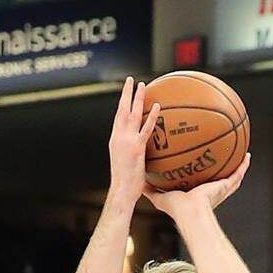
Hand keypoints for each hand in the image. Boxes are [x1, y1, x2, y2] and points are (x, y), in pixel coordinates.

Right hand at [108, 77, 160, 205]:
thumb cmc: (126, 184)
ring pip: (131, 114)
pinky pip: (145, 129)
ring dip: (137, 98)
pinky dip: (151, 116)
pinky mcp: (136, 148)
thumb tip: (143, 153)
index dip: (122, 104)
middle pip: (122, 110)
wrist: (122, 192)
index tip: (125, 93)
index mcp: (115, 140)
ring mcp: (126, 141)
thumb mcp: (127, 165)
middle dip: (126, 94)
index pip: (118, 118)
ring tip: (143, 85)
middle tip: (131, 80)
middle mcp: (118, 137)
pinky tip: (157, 106)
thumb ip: (133, 154)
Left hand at [142, 153, 250, 219]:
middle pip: (218, 176)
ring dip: (237, 164)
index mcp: (197, 193)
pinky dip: (244, 166)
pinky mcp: (226, 187)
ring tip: (241, 151)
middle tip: (223, 153)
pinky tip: (247, 155)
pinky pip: (238, 175)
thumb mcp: (159, 196)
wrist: (190, 214)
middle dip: (221, 166)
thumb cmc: (177, 209)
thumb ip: (150, 188)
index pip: (201, 181)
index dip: (202, 172)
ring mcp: (220, 189)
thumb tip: (138, 180)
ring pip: (232, 175)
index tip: (201, 162)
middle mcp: (211, 191)